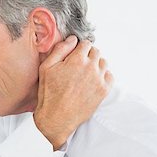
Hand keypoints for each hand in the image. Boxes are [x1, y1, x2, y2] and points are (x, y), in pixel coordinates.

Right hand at [33, 35, 112, 150]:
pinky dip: (103, 75)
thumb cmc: (49, 94)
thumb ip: (60, 50)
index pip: (86, 43)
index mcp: (77, 60)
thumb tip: (72, 39)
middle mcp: (91, 67)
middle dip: (88, 55)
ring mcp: (99, 79)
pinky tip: (92, 81)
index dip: (79, 48)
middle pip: (96, 51)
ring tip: (85, 73)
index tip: (75, 54)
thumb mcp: (46, 68)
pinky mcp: (103, 90)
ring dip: (96, 64)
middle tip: (78, 64)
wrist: (57, 117)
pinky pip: (109, 75)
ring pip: (103, 62)